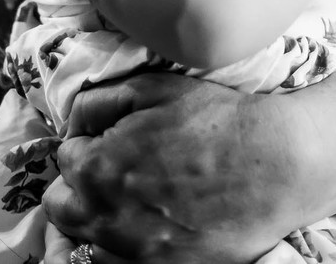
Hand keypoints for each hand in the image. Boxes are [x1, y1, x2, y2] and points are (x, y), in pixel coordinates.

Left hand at [44, 74, 311, 263]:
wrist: (273, 164)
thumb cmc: (216, 120)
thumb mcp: (153, 87)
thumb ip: (97, 102)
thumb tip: (74, 124)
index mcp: (97, 167)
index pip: (65, 157)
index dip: (90, 142)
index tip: (115, 138)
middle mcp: (105, 216)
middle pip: (62, 206)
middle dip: (80, 183)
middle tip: (114, 168)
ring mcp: (131, 250)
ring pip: (83, 239)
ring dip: (96, 215)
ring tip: (129, 197)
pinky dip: (118, 245)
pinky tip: (144, 223)